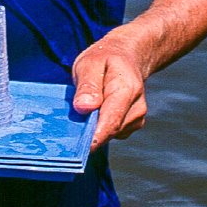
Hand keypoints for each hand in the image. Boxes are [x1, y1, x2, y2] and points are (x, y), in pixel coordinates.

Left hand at [71, 30, 148, 149]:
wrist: (126, 57)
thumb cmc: (105, 58)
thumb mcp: (90, 63)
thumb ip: (88, 85)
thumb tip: (84, 107)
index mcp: (126, 90)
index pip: (111, 121)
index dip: (94, 138)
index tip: (77, 149)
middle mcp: (137, 108)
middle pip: (109, 131)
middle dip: (89, 131)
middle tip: (70, 121)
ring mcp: (136, 118)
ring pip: (110, 134)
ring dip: (94, 127)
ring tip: (85, 108)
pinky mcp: (131, 125)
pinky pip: (111, 133)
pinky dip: (99, 128)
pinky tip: (94, 112)